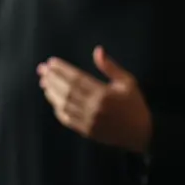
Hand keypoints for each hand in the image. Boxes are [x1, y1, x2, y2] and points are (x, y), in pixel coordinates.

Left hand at [37, 46, 152, 153]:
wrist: (142, 134)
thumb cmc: (134, 105)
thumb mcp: (127, 82)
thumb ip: (110, 67)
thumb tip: (97, 50)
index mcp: (104, 94)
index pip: (76, 78)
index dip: (62, 69)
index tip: (51, 62)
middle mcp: (94, 108)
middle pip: (66, 90)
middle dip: (52, 78)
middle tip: (42, 70)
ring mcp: (89, 121)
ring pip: (64, 105)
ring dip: (52, 92)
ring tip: (44, 82)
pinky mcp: (87, 131)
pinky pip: (67, 119)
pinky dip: (58, 109)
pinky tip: (53, 100)